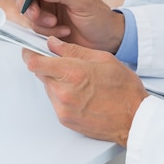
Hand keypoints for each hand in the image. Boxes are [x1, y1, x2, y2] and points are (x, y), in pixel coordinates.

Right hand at [17, 0, 124, 52]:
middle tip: (36, 15)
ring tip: (56, 24)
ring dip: (39, 20)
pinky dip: (45, 31)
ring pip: (27, 10)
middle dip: (28, 4)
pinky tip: (62, 31)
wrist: (104, 39)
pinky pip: (34, 26)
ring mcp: (46, 7)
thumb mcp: (83, 2)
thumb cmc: (99, 16)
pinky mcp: (44, 23)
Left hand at [23, 37, 147, 145]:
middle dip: (49, 65)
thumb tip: (53, 44)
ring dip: (56, 80)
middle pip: (40, 74)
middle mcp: (63, 92)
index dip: (29, 53)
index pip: (35, 62)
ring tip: (80, 79)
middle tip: (66, 62)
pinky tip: (82, 92)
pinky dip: (62, 94)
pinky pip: (55, 101)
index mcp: (72, 72)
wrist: (134, 118)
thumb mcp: (102, 58)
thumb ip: (73, 50)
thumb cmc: (124, 89)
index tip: (31, 48)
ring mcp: (63, 108)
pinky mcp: (65, 120)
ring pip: (48, 87)